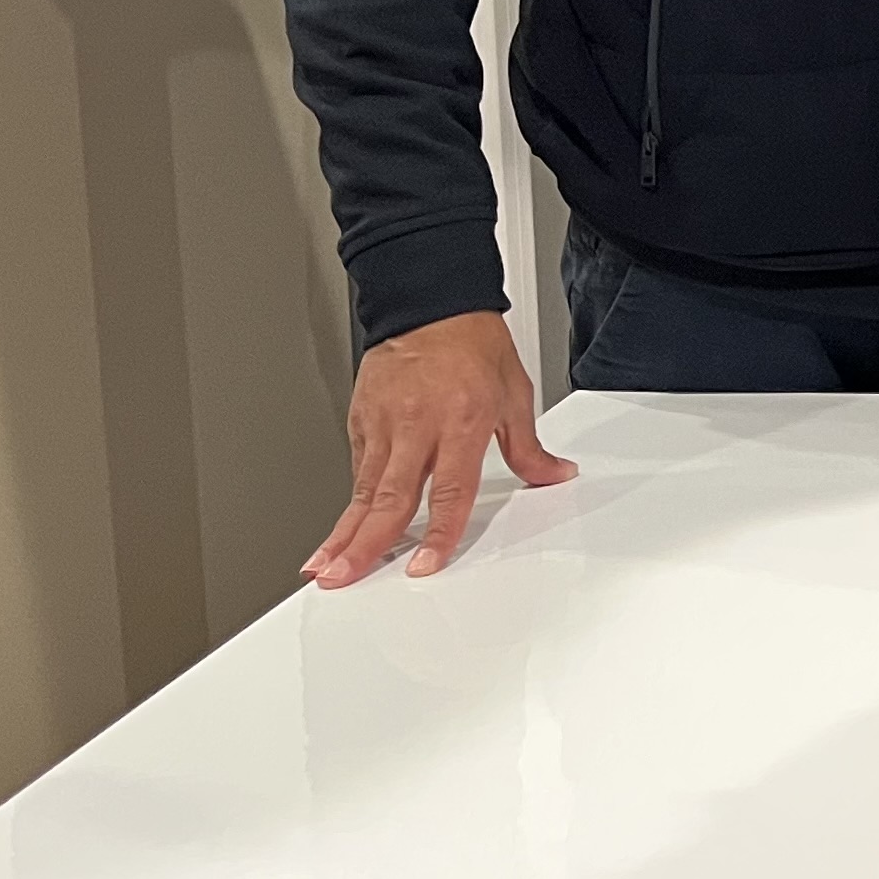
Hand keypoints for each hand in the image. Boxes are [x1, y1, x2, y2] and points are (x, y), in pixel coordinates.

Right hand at [304, 310, 574, 587]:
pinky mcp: (362, 416)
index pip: (451, 492)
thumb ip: (528, 447)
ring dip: (343, 532)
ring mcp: (385, 421)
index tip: (424, 564)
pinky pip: (358, 465)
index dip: (438, 534)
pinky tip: (339, 527)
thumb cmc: (474, 342)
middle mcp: (419, 425)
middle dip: (365, 544)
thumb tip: (554, 475)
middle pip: (391, 498)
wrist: (432, 300)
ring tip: (325, 566)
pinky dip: (350, 498)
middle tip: (344, 578)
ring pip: (363, 488)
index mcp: (463, 421)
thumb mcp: (515, 393)